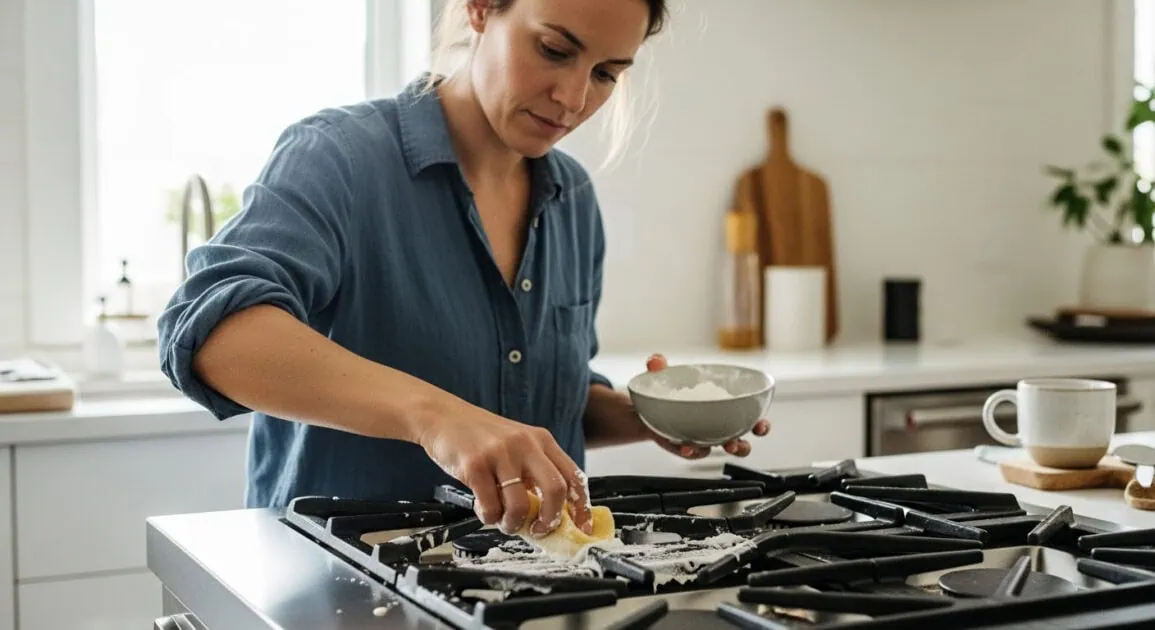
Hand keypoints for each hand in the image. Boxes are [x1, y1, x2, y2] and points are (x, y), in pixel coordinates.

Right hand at [415, 400, 592, 536]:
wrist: (441, 416)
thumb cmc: (480, 436)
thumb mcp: (516, 446)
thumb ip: (533, 473)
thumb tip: (550, 516)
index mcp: (541, 440)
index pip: (574, 477)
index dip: (581, 508)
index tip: (581, 529)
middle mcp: (525, 444)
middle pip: (555, 491)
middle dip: (550, 520)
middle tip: (537, 530)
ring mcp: (500, 453)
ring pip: (521, 505)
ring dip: (513, 523)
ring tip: (503, 520)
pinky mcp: (475, 464)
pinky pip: (490, 506)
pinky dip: (488, 517)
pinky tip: (483, 508)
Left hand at [643, 353, 770, 459]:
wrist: (636, 408)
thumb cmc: (660, 389)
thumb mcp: (661, 375)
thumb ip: (659, 367)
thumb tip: (656, 360)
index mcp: (719, 404)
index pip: (746, 415)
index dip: (758, 423)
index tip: (760, 424)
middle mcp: (714, 424)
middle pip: (738, 439)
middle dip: (743, 445)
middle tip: (737, 445)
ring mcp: (700, 436)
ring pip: (718, 449)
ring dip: (718, 451)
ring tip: (716, 448)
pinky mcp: (683, 445)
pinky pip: (692, 452)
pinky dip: (691, 451)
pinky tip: (685, 446)